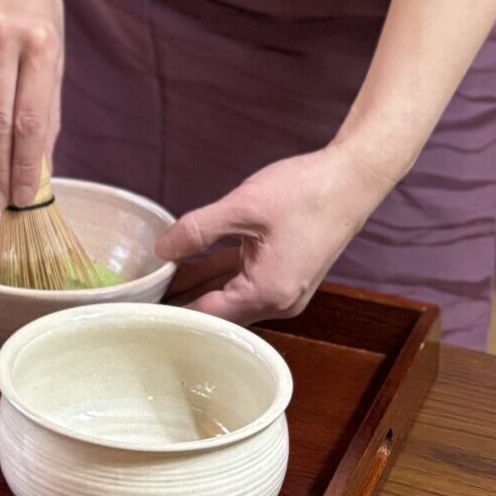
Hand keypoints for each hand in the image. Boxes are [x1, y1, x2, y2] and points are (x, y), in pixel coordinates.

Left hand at [153, 146, 392, 326]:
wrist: (354, 179)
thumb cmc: (305, 192)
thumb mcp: (242, 207)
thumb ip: (197, 230)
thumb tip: (160, 251)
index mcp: (267, 293)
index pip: (208, 317)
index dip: (172, 312)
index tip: (140, 310)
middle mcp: (279, 302)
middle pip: (220, 314)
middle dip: (182, 303)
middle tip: (141, 298)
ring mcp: (286, 290)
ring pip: (232, 298)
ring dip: (199, 288)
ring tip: (156, 283)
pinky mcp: (288, 275)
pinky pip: (246, 283)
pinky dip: (220, 276)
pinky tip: (189, 267)